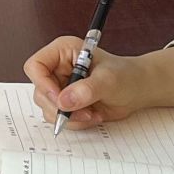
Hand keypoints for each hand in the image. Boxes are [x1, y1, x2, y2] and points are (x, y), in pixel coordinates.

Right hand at [23, 39, 173, 128]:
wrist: (138, 90)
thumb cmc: (126, 75)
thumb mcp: (108, 80)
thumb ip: (86, 90)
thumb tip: (64, 101)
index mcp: (63, 52)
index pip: (35, 66)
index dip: (43, 84)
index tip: (60, 98)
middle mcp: (58, 68)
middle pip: (40, 91)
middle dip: (61, 107)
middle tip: (83, 111)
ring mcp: (61, 87)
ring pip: (48, 108)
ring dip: (70, 117)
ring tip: (91, 113)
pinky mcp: (67, 102)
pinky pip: (60, 118)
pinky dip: (75, 122)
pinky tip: (92, 115)